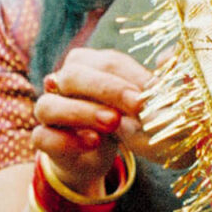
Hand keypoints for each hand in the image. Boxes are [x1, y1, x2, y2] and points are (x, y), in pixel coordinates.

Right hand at [31, 48, 151, 193]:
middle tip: (138, 105)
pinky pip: (42, 136)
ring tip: (113, 124)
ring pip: (50, 105)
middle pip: (73, 75)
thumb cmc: (120, 120)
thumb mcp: (142, 102)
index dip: (132, 74)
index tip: (156, 91)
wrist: (96, 155)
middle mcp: (61, 83)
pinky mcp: (43, 138)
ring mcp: (48, 111)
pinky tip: (92, 143)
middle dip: (108, 89)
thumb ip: (156, 81)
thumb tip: (169, 56)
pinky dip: (67, 140)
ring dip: (83, 112)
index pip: (106, 61)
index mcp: (87, 65)